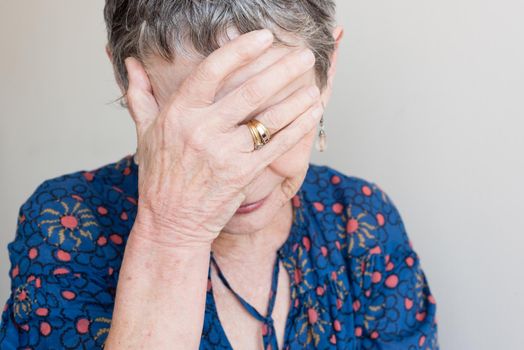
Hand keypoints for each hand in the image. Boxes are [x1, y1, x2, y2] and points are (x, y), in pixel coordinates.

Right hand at [124, 29, 322, 246]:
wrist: (171, 222)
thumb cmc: (160, 177)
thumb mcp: (144, 133)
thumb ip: (139, 95)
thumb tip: (129, 63)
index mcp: (178, 113)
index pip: (212, 70)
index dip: (241, 50)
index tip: (265, 38)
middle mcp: (202, 130)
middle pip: (250, 91)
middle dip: (283, 70)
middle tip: (304, 55)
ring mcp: (224, 153)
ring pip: (269, 118)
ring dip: (297, 99)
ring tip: (315, 84)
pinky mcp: (243, 174)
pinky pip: (277, 145)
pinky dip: (298, 127)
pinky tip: (312, 113)